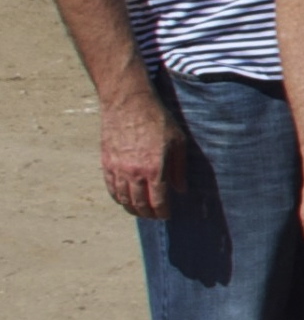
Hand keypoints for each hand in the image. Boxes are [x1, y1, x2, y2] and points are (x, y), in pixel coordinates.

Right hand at [98, 92, 195, 221]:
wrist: (128, 103)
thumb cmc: (157, 120)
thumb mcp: (178, 142)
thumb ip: (179, 169)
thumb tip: (181, 189)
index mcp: (154, 170)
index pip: (158, 201)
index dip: (163, 212)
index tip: (167, 215)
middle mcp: (133, 173)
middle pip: (139, 204)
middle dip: (148, 213)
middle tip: (155, 215)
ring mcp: (117, 169)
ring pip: (123, 199)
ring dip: (132, 208)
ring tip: (141, 211)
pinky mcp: (106, 163)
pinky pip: (111, 187)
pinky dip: (117, 197)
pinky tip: (124, 199)